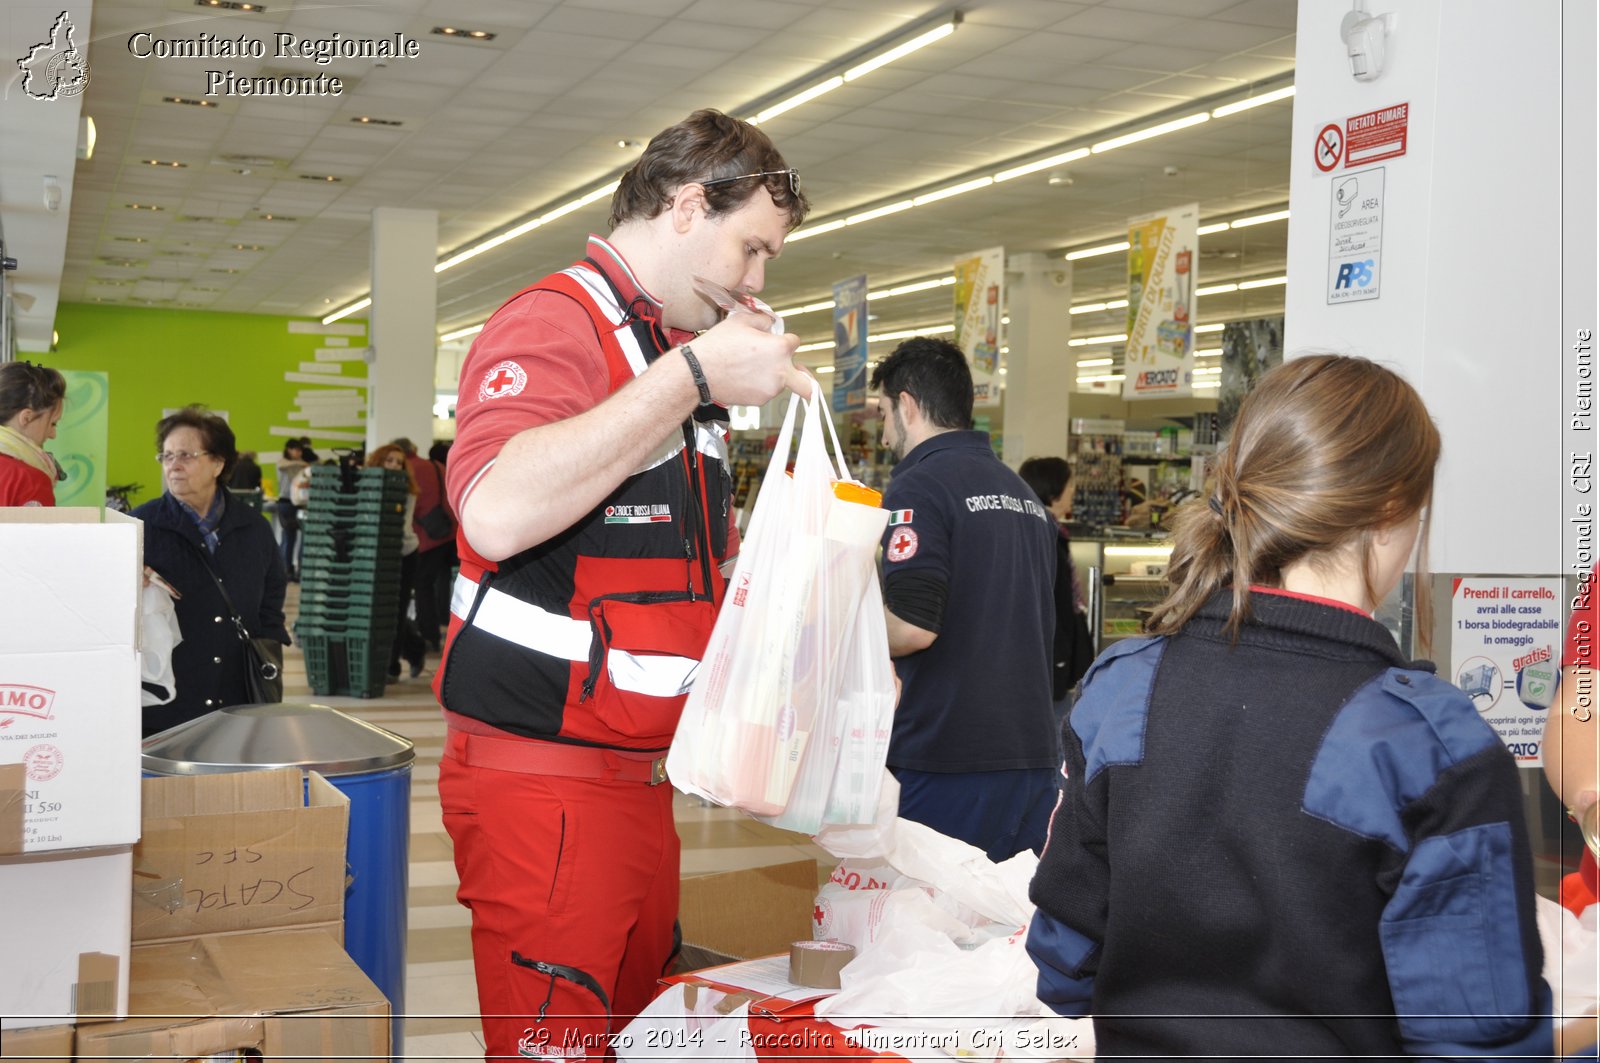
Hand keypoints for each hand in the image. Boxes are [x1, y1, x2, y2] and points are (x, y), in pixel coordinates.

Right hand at [687, 312, 803, 406]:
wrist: (699, 372)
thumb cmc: (717, 347)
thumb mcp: (741, 321)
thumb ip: (763, 320)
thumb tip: (770, 324)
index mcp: (779, 348)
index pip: (795, 342)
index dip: (785, 340)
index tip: (778, 341)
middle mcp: (780, 371)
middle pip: (806, 382)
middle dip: (807, 380)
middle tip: (804, 378)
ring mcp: (771, 389)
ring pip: (781, 384)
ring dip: (772, 376)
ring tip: (748, 368)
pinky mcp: (759, 400)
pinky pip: (765, 392)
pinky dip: (759, 386)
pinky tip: (742, 377)